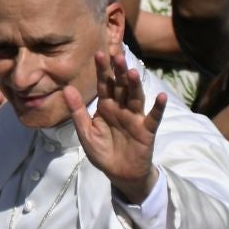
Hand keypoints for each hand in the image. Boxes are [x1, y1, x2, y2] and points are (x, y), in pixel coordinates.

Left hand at [70, 50, 166, 201]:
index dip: (102, 70)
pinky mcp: (147, 130)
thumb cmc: (102, 151)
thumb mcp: (85, 132)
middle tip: (118, 56)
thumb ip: (77, 111)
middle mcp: (121, 108)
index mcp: (106, 106)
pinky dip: (158, 108)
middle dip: (119, 72)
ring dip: (135, 85)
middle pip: (121, 87)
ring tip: (133, 72)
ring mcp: (135, 117)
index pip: (104, 84)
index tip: (99, 54)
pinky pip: (153, 117)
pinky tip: (161, 97)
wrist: (119, 173)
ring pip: (135, 97)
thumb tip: (66, 88)